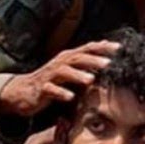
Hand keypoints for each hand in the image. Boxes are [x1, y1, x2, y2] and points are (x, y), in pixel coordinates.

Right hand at [0, 40, 119, 116]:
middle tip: (109, 63)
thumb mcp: (70, 67)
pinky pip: (51, 90)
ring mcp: (50, 76)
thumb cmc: (52, 79)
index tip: (120, 48)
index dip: (103, 47)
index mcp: (69, 58)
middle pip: (78, 58)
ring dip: (77, 74)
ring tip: (91, 79)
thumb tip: (106, 46)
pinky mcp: (42, 89)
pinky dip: (61, 92)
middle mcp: (60, 63)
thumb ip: (87, 58)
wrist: (24, 91)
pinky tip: (70, 97)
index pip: (88, 49)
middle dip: (93, 60)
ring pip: (64, 72)